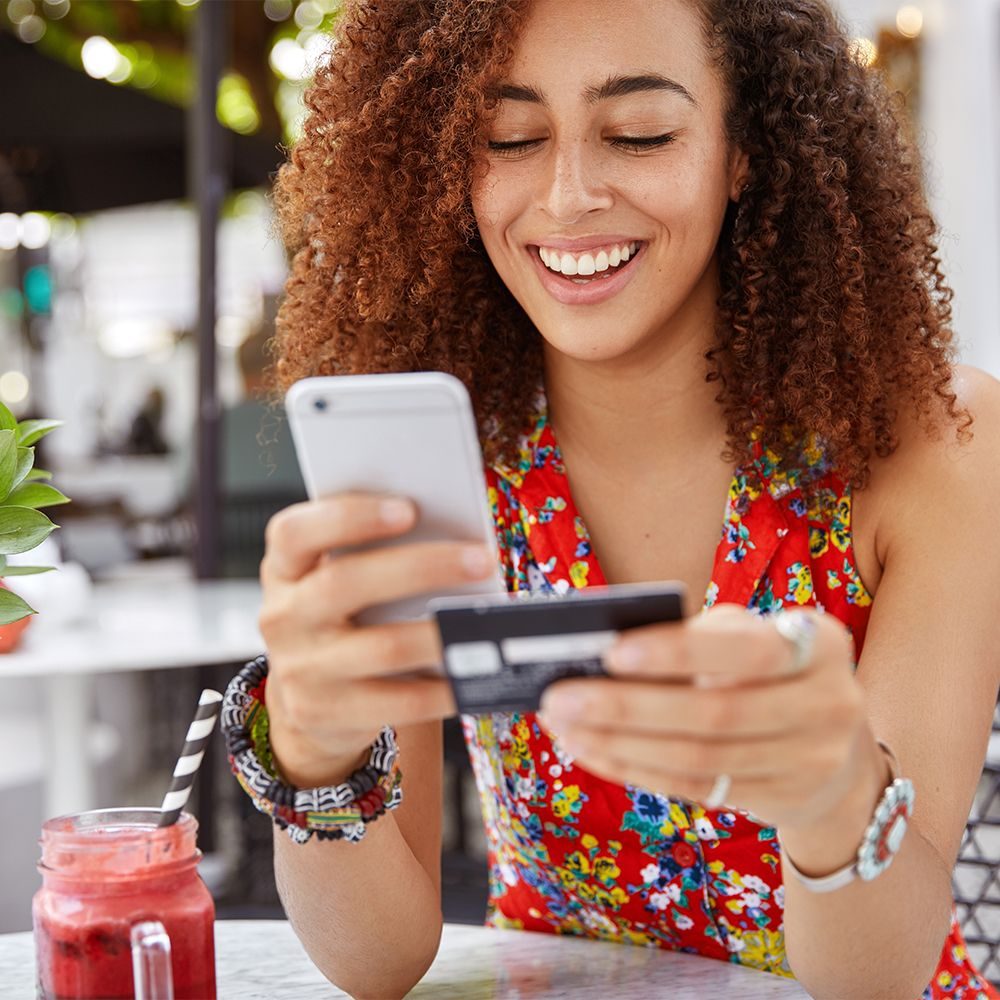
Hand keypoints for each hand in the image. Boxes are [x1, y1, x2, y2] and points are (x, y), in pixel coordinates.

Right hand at [258, 493, 495, 786]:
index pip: (295, 533)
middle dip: (421, 567)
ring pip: (381, 647)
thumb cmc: (341, 617)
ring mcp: (301, 669)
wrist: (309, 701)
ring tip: (483, 621)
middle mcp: (283, 616)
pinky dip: (442, 688)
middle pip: (346, 583)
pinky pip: (397, 702)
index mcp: (285, 569)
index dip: (349, 517)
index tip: (408, 509)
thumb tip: (453, 538)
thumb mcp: (336, 578)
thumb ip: (374, 553)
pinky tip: (470, 674)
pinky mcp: (326, 713)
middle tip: (479, 560)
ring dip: (440, 633)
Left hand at [538, 604, 872, 830]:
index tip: (612, 651)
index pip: (747, 648)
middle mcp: (828, 705)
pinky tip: (593, 750)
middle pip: (715, 715)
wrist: (839, 748)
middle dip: (627, 706)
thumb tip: (608, 654)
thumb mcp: (755, 637)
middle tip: (559, 696)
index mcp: (819, 644)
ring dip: (620, 744)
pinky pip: (696, 788)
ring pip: (699, 759)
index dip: (679, 652)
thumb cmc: (771, 668)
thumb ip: (702, 637)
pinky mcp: (783, 802)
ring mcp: (811, 763)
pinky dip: (636, 768)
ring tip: (564, 725)